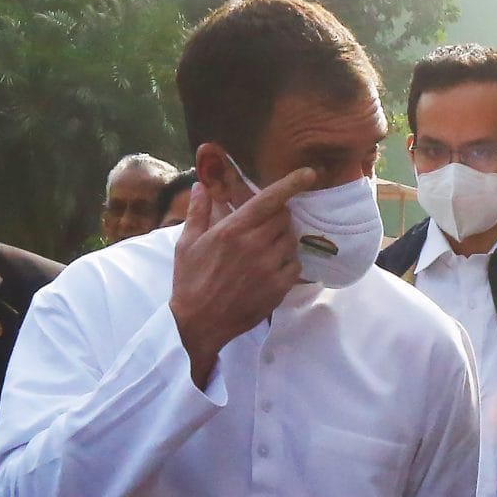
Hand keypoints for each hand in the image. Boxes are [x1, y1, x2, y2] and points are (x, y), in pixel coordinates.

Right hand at [170, 150, 313, 388]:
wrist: (199, 323)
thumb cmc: (190, 281)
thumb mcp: (186, 243)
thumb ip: (198, 212)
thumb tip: (200, 186)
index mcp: (233, 230)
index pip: (269, 199)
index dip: (292, 183)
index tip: (309, 173)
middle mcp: (255, 245)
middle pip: (283, 218)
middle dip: (278, 215)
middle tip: (264, 224)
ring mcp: (269, 267)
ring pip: (290, 240)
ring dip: (282, 238)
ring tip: (264, 247)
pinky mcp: (278, 287)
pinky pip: (295, 265)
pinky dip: (287, 262)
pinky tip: (271, 267)